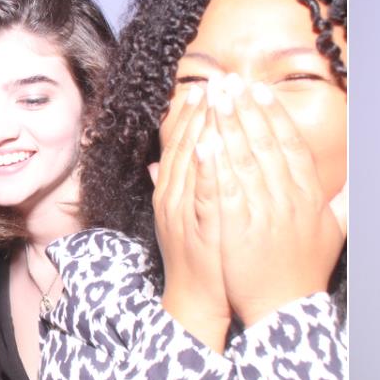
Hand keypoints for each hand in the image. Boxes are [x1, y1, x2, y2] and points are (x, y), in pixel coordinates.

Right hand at [151, 83, 228, 349]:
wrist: (196, 297)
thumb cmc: (198, 257)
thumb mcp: (180, 217)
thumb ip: (172, 185)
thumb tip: (159, 160)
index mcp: (169, 190)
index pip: (177, 143)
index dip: (189, 113)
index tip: (204, 87)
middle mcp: (172, 196)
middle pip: (184, 144)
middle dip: (201, 110)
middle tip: (219, 82)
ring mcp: (184, 210)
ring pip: (191, 161)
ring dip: (203, 127)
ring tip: (218, 98)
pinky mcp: (200, 224)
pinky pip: (201, 190)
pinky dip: (205, 165)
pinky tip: (211, 142)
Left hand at [203, 74, 344, 326]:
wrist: (284, 310)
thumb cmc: (305, 272)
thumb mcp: (335, 234)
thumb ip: (346, 202)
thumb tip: (360, 178)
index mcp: (309, 197)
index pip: (291, 146)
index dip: (274, 116)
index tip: (259, 92)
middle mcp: (288, 201)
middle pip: (266, 145)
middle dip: (247, 110)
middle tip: (230, 83)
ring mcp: (263, 215)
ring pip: (244, 161)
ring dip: (228, 126)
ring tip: (214, 99)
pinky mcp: (238, 231)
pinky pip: (224, 190)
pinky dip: (213, 164)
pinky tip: (202, 142)